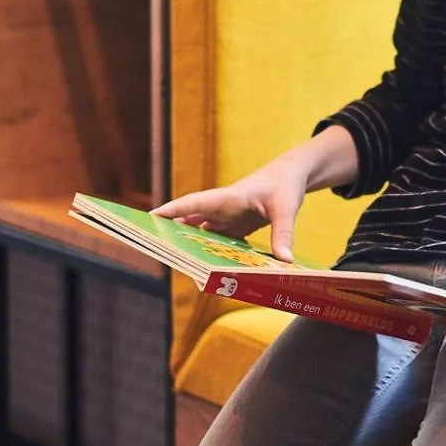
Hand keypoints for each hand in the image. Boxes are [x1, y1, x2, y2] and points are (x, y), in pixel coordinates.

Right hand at [154, 150, 312, 261]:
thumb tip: (283, 261)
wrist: (294, 175)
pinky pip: (221, 242)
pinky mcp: (239, 227)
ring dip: (193, 247)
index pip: (193, 204)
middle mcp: (223, 209)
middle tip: (158, 249)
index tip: (151, 217)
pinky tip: (212, 270)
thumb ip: (283, 233)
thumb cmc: (285, 184)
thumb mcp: (286, 208)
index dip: (172, 210)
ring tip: (180, 266)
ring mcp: (230, 218)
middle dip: (175, 233)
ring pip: (204, 234)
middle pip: (192, 222)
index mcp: (227, 198)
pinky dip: (214, 254)